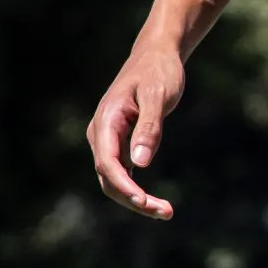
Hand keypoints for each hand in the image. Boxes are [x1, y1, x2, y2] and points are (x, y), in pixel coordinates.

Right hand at [87, 43, 185, 220]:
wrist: (156, 55)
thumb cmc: (159, 72)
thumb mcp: (158, 96)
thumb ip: (149, 128)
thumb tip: (139, 165)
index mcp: (106, 121)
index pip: (107, 163)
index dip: (124, 186)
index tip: (144, 202)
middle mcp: (101, 134)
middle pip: (109, 178)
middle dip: (134, 199)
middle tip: (166, 212)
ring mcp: (107, 139)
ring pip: (114, 178)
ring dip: (135, 198)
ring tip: (166, 211)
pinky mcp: (118, 142)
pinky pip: (122, 171)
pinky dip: (136, 188)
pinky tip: (154, 200)